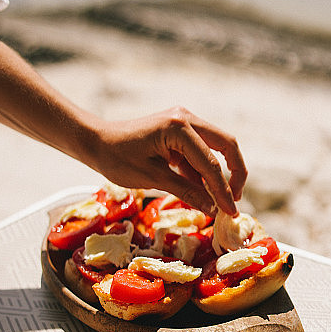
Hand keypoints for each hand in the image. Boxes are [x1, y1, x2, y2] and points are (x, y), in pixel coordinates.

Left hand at [91, 107, 246, 214]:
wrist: (96, 142)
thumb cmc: (117, 158)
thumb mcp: (152, 178)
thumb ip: (186, 191)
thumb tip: (213, 209)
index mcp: (179, 127)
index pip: (211, 164)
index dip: (224, 191)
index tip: (231, 212)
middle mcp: (186, 119)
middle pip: (226, 145)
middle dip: (235, 174)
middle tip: (235, 201)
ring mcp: (184, 122)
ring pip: (216, 148)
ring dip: (219, 174)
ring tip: (219, 202)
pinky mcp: (179, 131)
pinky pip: (200, 152)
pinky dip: (203, 172)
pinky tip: (202, 193)